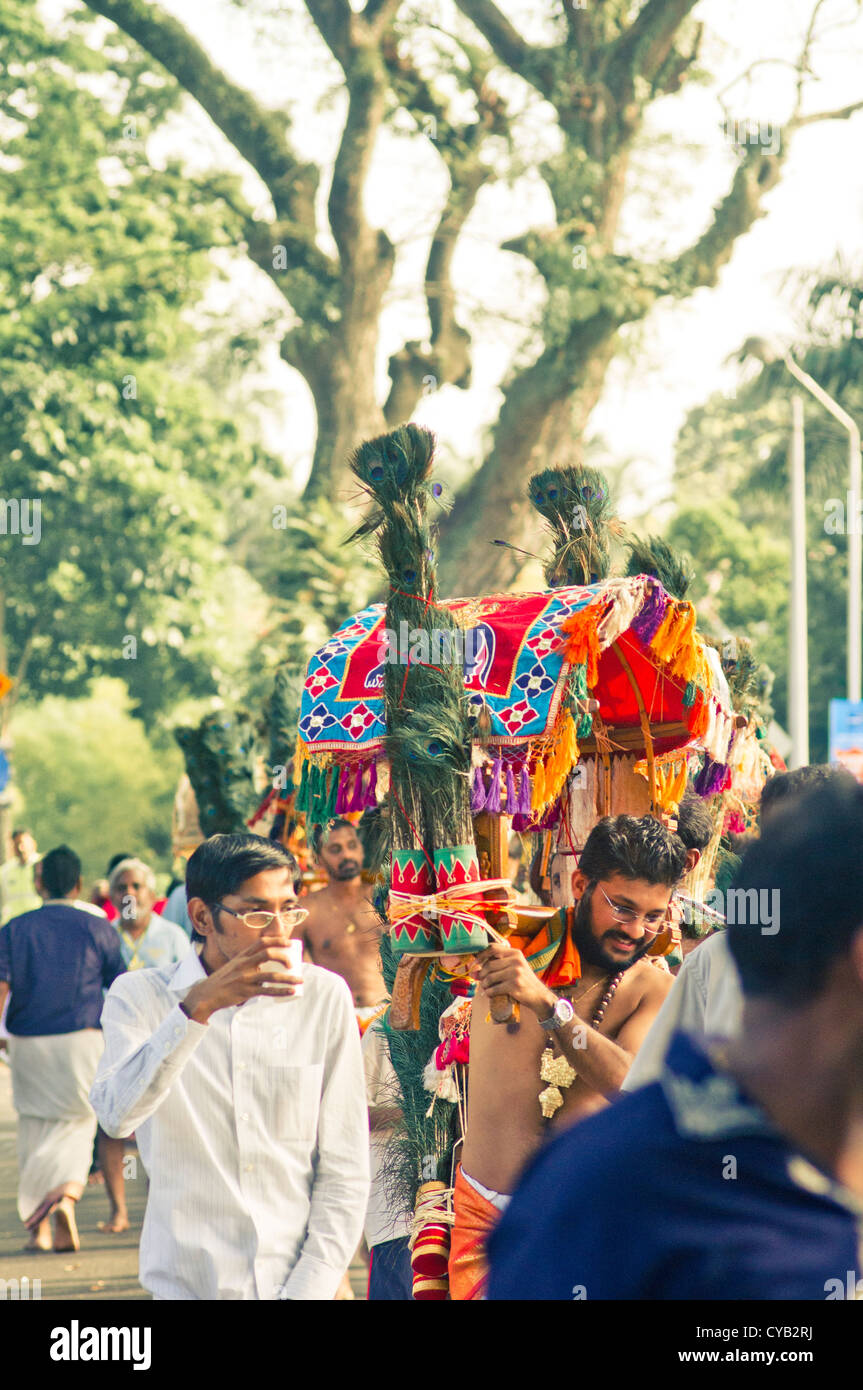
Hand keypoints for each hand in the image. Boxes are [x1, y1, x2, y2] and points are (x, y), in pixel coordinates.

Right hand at [181, 937, 301, 1024]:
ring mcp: (245, 978)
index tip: (290, 942)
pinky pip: (267, 991)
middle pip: (267, 954)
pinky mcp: (246, 991)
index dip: (277, 940)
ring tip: (301, 979)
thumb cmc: (223, 980)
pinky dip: (281, 991)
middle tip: (294, 963)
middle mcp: (244, 964)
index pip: (261, 942)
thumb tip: (269, 968)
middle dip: (283, 956)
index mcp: (242, 956)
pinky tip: (291, 991)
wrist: (206, 994)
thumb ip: (249, 964)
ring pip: (271, 975)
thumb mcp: (234, 966)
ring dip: (288, 977)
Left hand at [470, 940, 555, 1019]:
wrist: (539, 996)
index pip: (493, 948)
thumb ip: (495, 967)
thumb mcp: (513, 968)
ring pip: (490, 977)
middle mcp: (516, 960)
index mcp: (515, 953)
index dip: (481, 955)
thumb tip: (473, 972)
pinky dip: (489, 993)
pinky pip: (494, 989)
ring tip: (486, 988)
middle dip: (481, 974)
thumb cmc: (523, 981)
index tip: (475, 963)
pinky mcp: (514, 985)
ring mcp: (516, 973)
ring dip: (485, 985)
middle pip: (489, 964)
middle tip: (480, 980)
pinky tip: (490, 994)